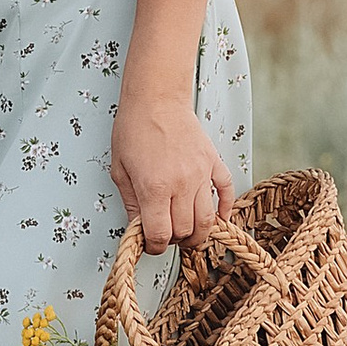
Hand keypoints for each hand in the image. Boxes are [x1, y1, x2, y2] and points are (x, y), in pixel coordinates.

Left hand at [111, 80, 234, 244]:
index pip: (160, 235)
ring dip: (199, 233)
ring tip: (189, 234)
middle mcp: (180, 184)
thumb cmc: (134, 129)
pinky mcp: (213, 162)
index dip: (154, 246)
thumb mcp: (120, 170)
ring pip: (208, 220)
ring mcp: (201, 173)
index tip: (151, 244)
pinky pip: (226, 192)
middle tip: (167, 236)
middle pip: (185, 231)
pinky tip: (218, 219)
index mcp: (154, 187)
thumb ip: (131, 204)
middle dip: (175, 240)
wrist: (156, 99)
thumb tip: (139, 228)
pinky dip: (225, 210)